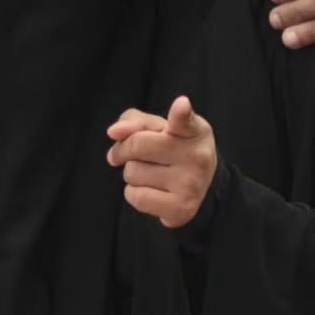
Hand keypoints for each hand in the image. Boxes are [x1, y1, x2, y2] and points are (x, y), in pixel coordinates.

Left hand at [106, 96, 216, 228]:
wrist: (200, 189)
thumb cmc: (172, 149)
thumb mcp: (160, 128)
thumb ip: (135, 121)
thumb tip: (114, 132)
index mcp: (195, 130)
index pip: (185, 120)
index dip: (181, 112)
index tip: (181, 104)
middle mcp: (197, 156)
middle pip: (137, 145)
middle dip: (124, 149)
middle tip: (130, 153)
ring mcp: (190, 184)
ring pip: (132, 172)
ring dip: (132, 172)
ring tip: (151, 173)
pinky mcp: (180, 209)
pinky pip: (135, 196)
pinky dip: (134, 193)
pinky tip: (151, 190)